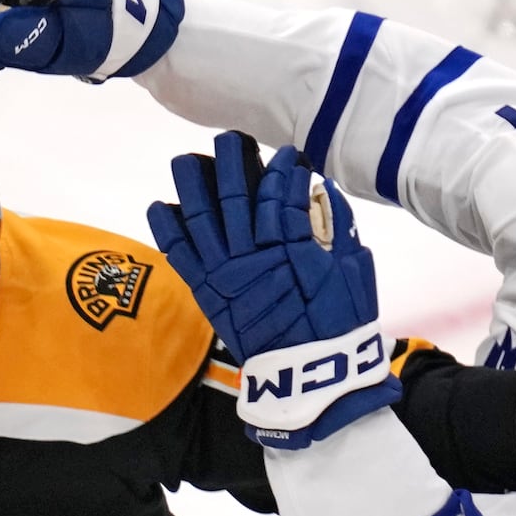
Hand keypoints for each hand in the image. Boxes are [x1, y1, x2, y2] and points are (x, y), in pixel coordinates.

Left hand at [148, 131, 399, 446]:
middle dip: (232, 162)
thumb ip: (337, 226)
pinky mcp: (207, 293)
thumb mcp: (354, 269)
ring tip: (186, 161)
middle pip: (236, 195)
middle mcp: (255, 252)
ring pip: (202, 216)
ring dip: (192, 185)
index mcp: (293, 243)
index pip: (279, 192)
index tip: (285, 156)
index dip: (281, 169)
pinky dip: (169, 229)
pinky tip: (161, 206)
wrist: (312, 375)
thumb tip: (319, 190)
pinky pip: (181, 254)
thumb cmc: (341, 323)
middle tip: (230, 140)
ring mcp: (226, 272)